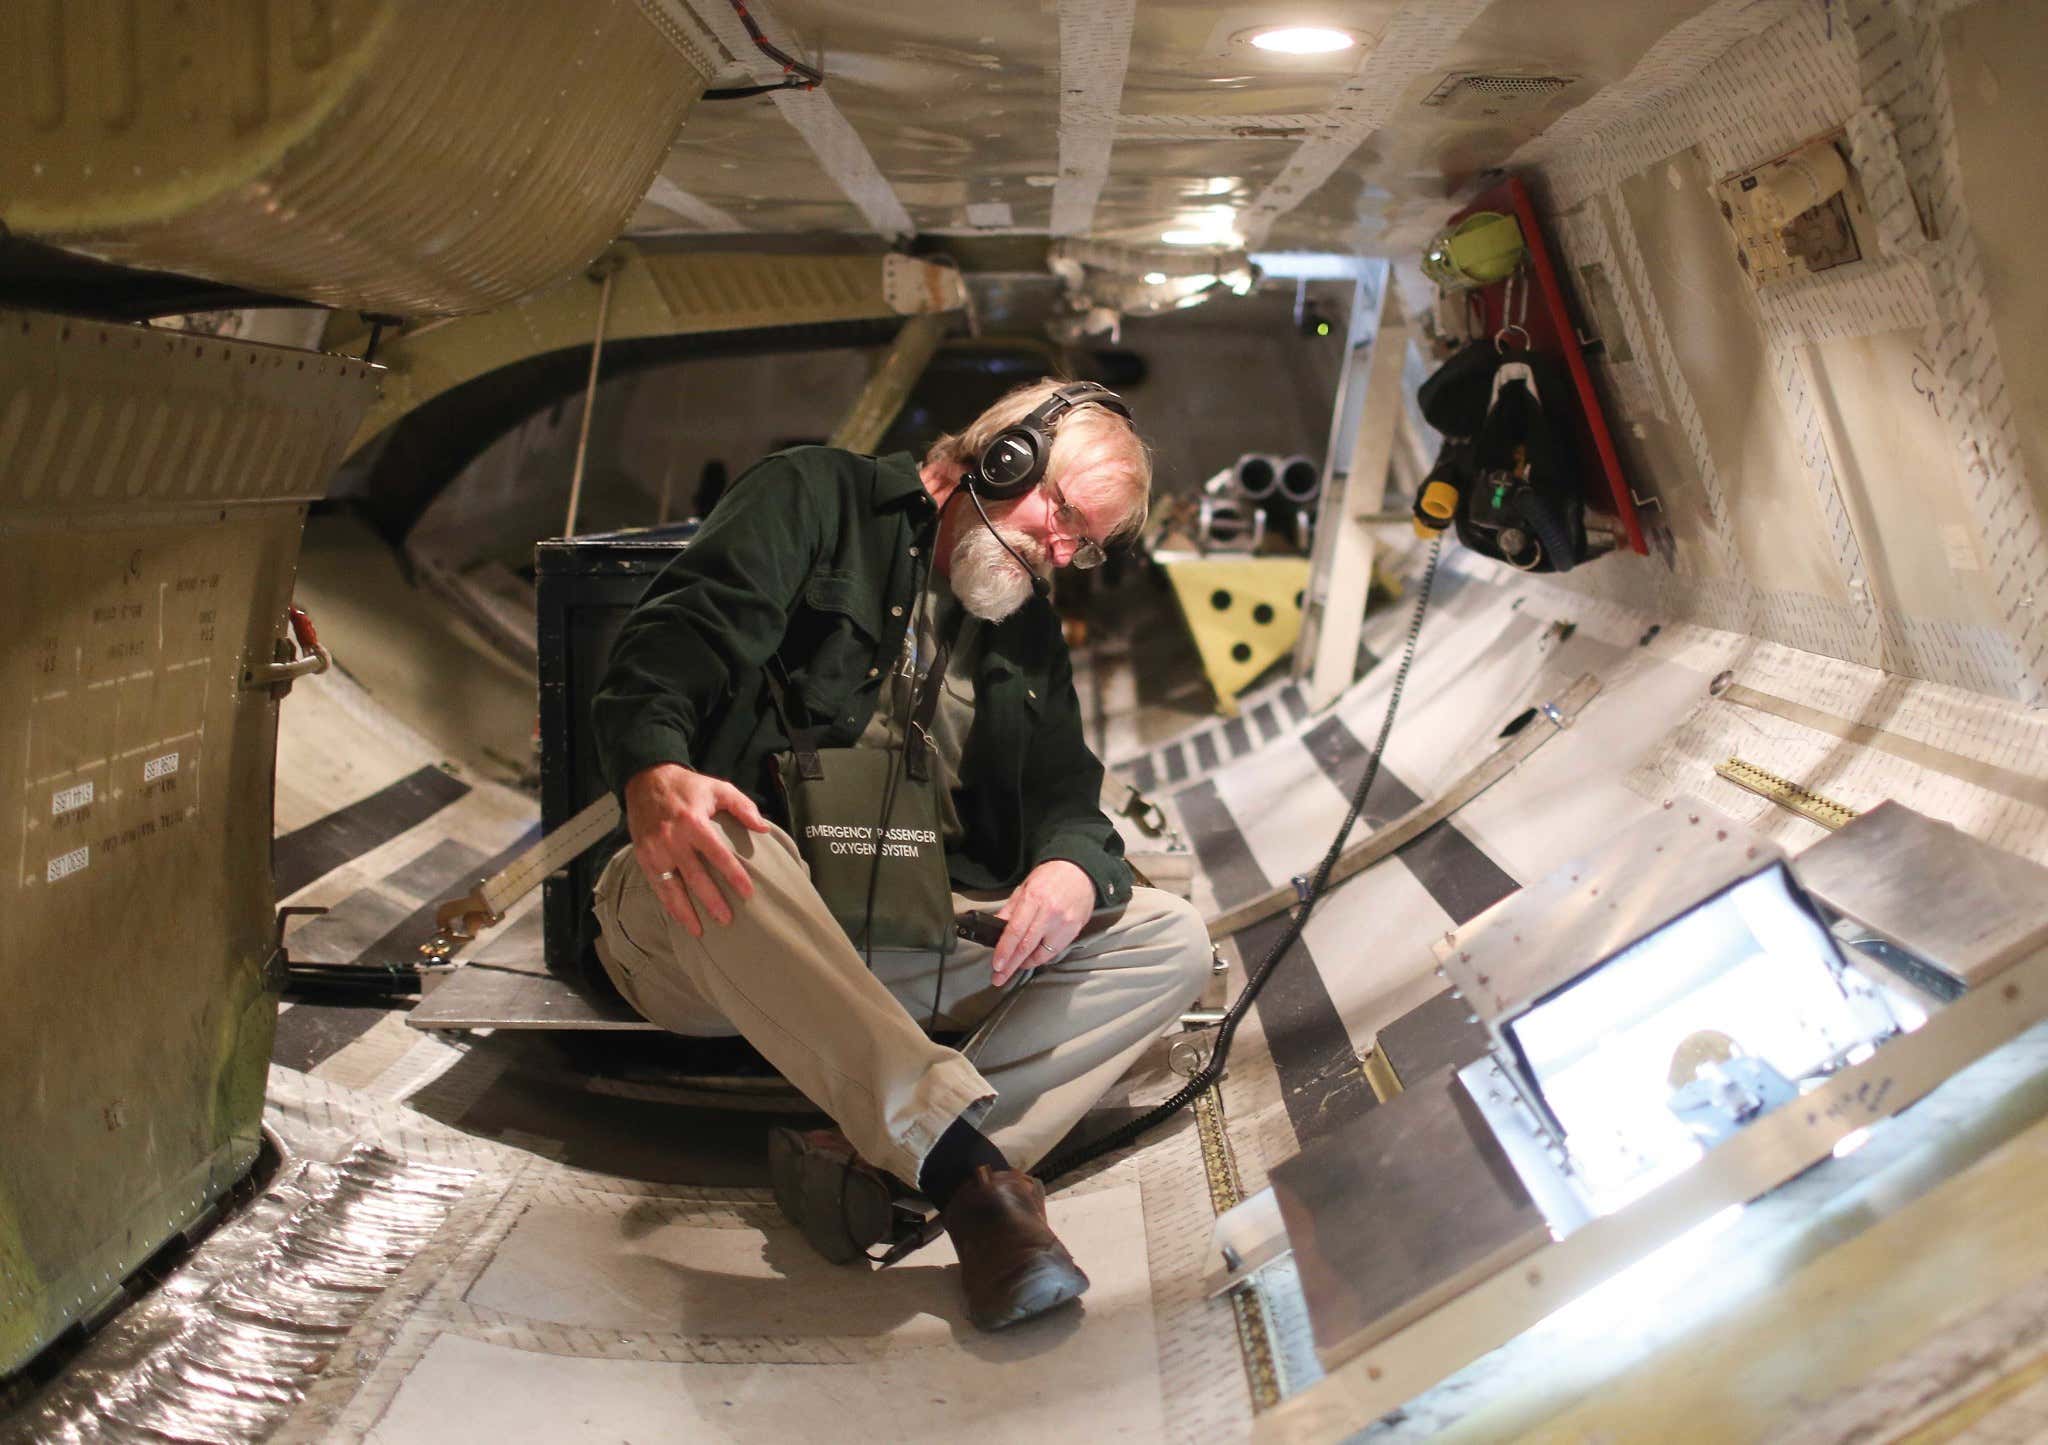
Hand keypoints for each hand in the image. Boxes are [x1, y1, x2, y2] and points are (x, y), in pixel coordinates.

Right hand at [623, 763, 771, 937]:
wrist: (646, 780)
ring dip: (685, 911)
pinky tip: (679, 918)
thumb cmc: (687, 787)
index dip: (733, 875)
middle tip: (726, 920)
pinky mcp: (643, 857)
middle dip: (711, 901)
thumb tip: (763, 828)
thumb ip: (742, 807)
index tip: (747, 893)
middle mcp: (672, 839)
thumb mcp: (718, 788)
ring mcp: (655, 850)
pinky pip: (657, 885)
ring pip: (671, 887)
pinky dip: (667, 904)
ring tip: (699, 931)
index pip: (717, 854)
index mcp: (693, 822)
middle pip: (694, 876)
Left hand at [990, 859, 1095, 985]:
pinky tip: (1031, 959)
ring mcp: (1064, 923)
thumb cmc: (1051, 877)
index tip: (996, 964)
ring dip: (1025, 964)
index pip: (1015, 931)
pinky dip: (1040, 958)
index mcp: (1034, 898)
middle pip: (1026, 947)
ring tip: (1013, 967)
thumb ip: (1010, 908)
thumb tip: (996, 927)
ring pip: (1041, 954)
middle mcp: (1049, 912)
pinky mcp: (1074, 931)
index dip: (1004, 950)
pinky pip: (1054, 952)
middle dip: (1010, 966)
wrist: (1081, 871)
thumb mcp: (1025, 886)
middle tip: (999, 978)